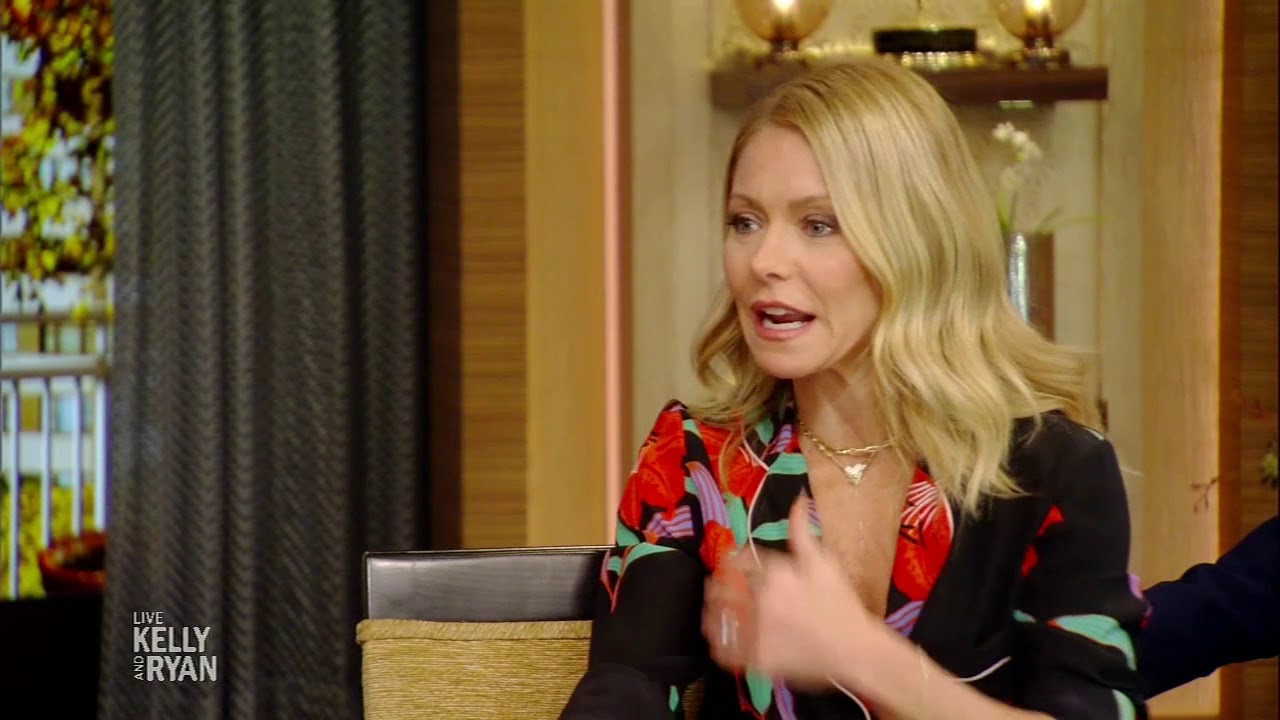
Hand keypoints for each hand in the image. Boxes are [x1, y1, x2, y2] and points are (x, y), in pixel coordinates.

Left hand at [702, 492, 876, 688]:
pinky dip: (719, 643)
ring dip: (712, 612)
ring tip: (710, 612)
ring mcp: (758, 630)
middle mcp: (761, 599)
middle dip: (717, 585)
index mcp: (774, 573)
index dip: (732, 560)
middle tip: (713, 586)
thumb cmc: (841, 603)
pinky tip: (717, 639)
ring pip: (720, 619)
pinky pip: (727, 651)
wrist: (854, 648)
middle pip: (724, 588)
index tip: (729, 562)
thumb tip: (798, 498)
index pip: (740, 561)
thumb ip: (803, 530)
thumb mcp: (824, 561)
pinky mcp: (759, 657)